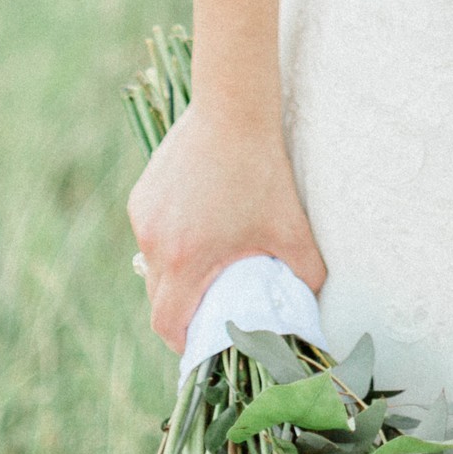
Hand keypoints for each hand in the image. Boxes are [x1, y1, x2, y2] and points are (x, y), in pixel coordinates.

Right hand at [128, 100, 326, 353]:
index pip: (168, 324)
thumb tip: (310, 301)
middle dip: (182, 308)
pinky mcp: (142, 194)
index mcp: (184, 260)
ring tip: (208, 261)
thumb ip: (304, 273)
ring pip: (153, 263)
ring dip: (176, 271)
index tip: (203, 343)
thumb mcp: (291, 228)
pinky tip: (199, 224)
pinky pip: (151, 232)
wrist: (232, 110)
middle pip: (158, 297)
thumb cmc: (262, 171)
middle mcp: (154, 242)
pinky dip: (170, 240)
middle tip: (212, 305)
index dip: (184, 342)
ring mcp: (143, 216)